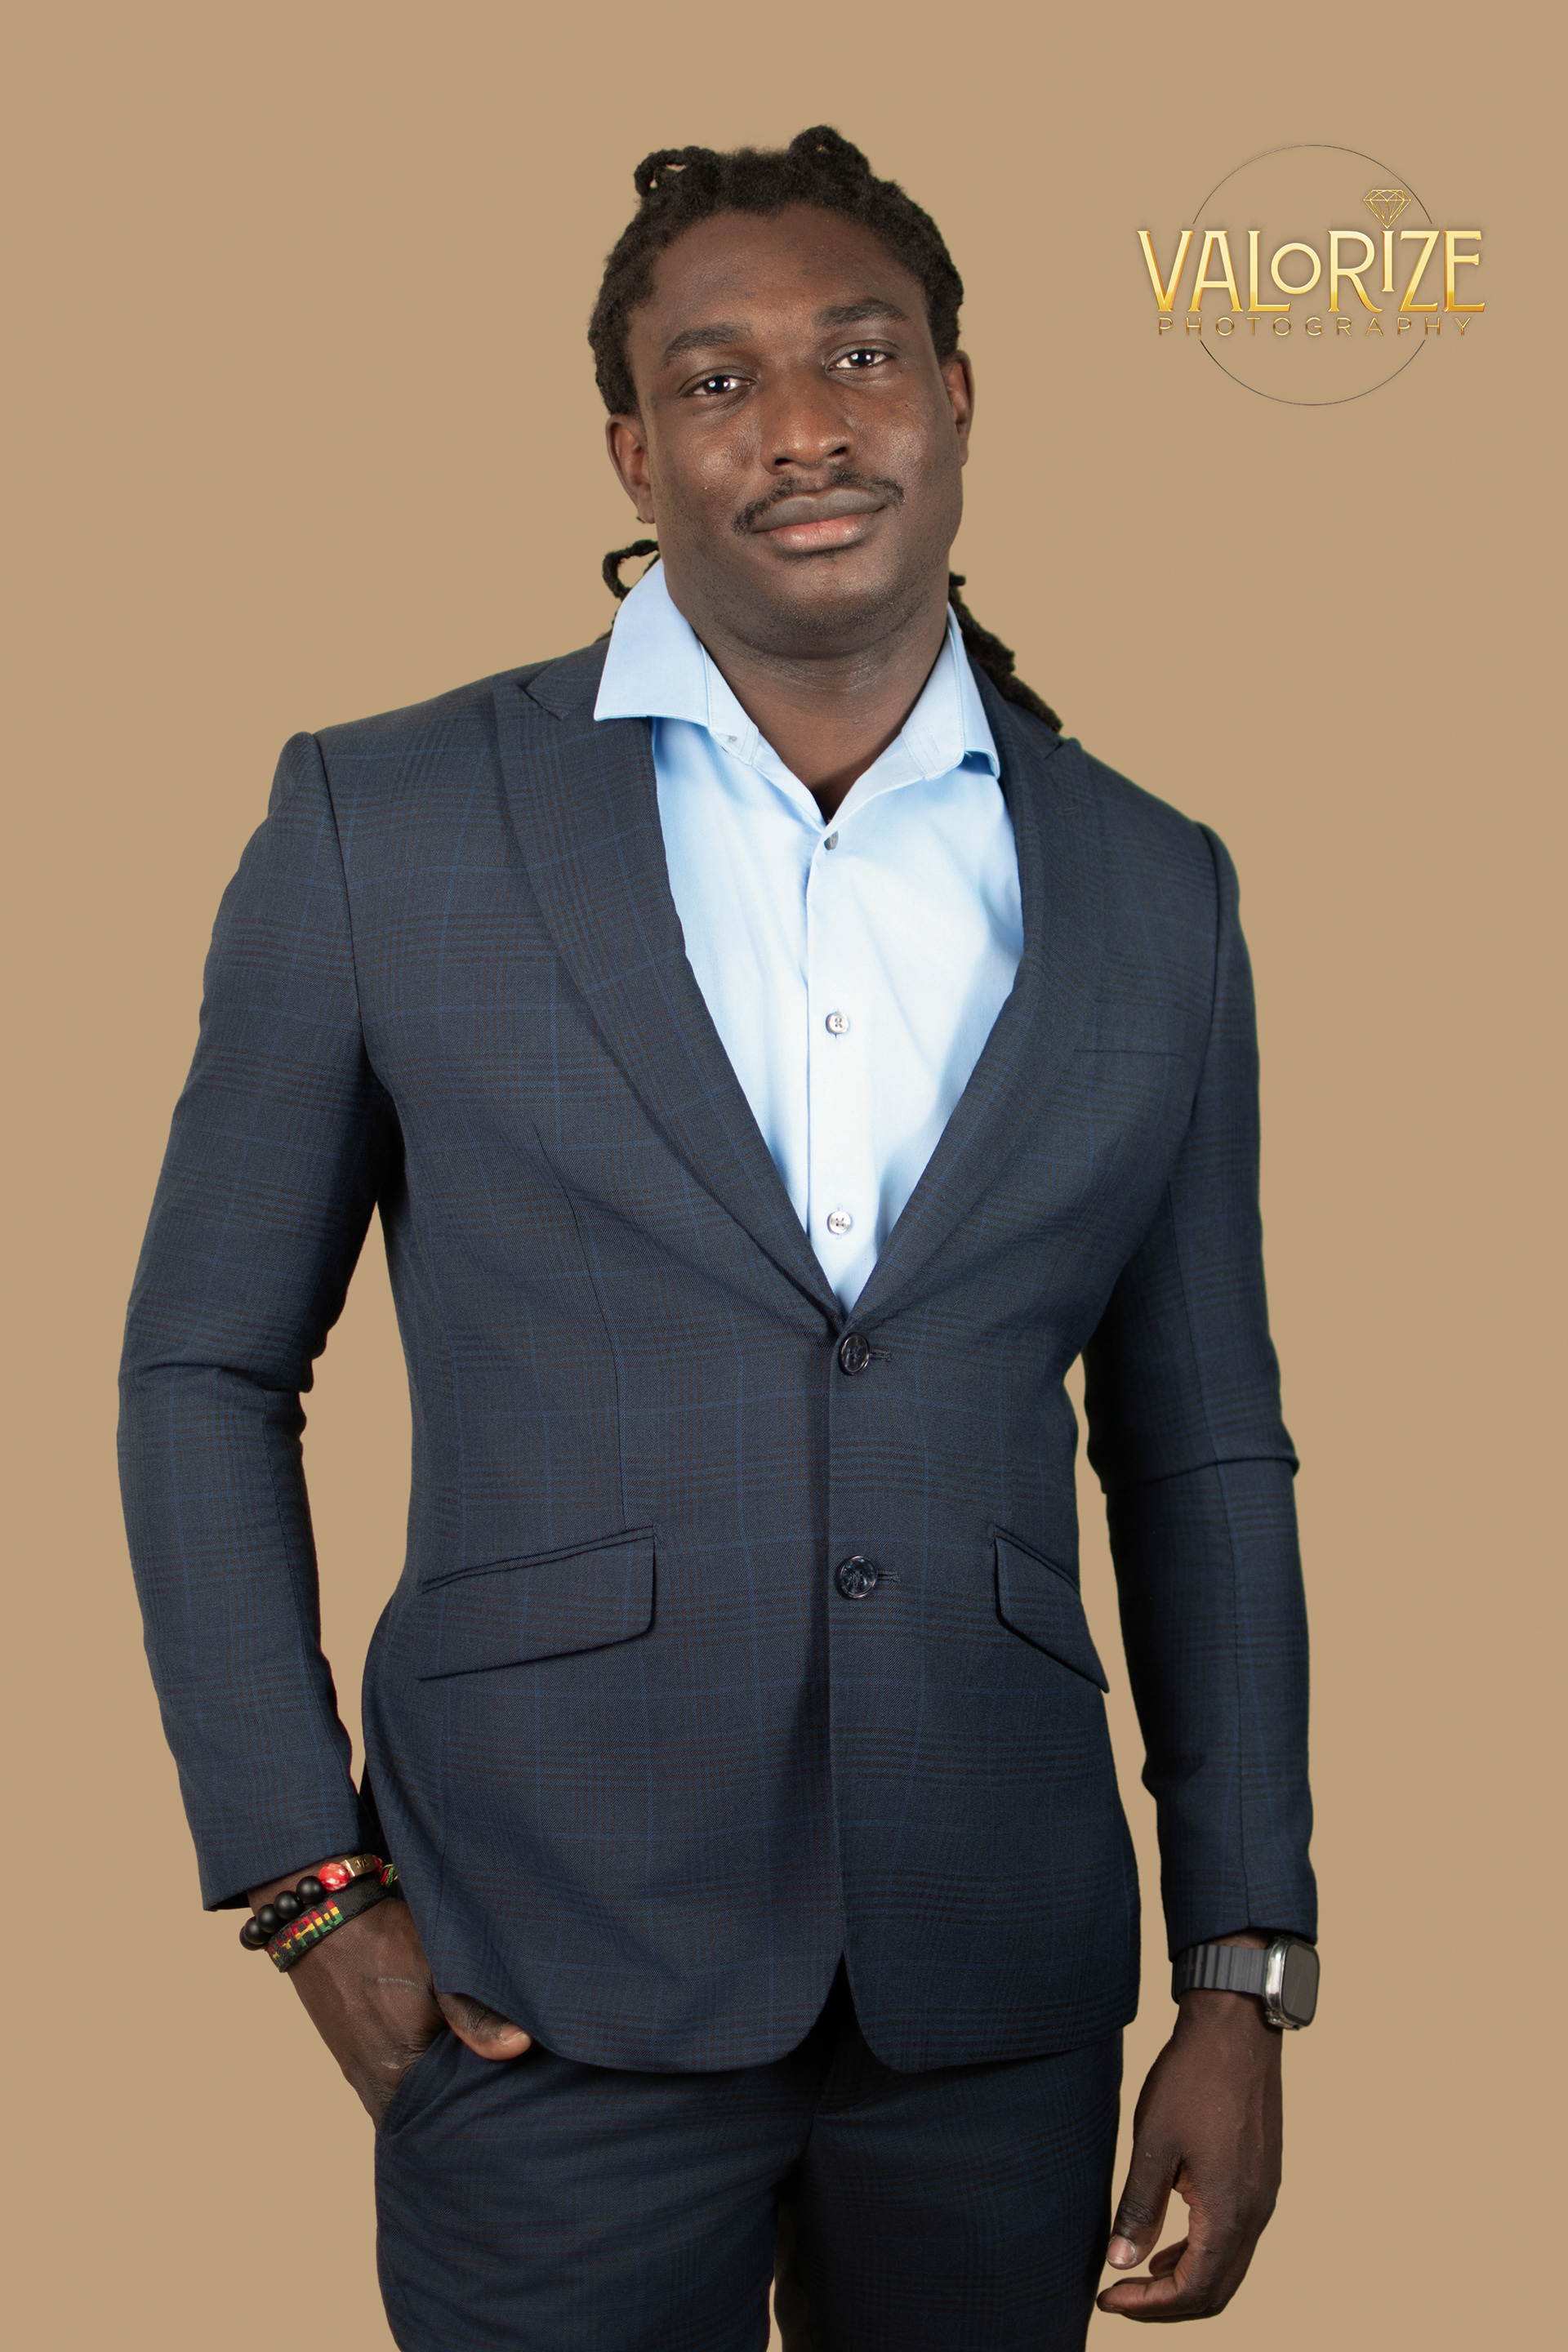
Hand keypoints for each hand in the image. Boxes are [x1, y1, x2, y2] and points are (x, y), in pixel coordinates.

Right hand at [247, 1863, 530, 2124]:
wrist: (323, 1920)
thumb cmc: (385, 1944)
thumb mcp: (439, 1972)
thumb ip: (477, 2017)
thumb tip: (520, 2046)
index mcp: (396, 2076)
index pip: (453, 2114)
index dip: (484, 2102)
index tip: (511, 2090)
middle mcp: (374, 2089)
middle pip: (431, 2114)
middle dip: (463, 2102)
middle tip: (500, 2080)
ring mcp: (362, 2078)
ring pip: (413, 2102)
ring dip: (441, 2089)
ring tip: (476, 2066)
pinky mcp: (356, 2062)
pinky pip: (396, 2088)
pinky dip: (420, 2078)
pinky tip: (444, 2054)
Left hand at [1097, 1965, 1282, 2321]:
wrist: (1236, 2027)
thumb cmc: (1193, 2079)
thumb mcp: (1154, 2144)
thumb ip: (1139, 2208)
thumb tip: (1120, 2262)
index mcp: (1230, 2213)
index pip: (1192, 2290)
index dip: (1148, 2305)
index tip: (1107, 2299)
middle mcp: (1256, 2213)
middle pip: (1215, 2290)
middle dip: (1166, 2303)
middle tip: (1119, 2297)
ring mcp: (1263, 2196)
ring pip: (1228, 2266)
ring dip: (1184, 2279)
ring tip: (1136, 2274)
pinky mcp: (1260, 2178)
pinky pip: (1234, 2237)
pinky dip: (1200, 2252)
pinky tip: (1169, 2240)